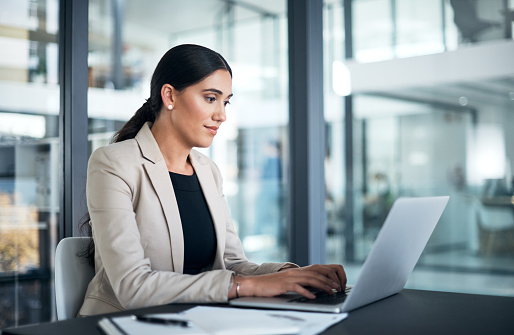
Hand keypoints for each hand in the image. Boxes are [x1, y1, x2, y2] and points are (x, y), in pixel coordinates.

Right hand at [230, 264, 345, 299]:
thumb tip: (316, 287)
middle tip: (338, 287)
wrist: (256, 284)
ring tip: (331, 291)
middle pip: (317, 272)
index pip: (319, 268)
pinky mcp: (284, 284)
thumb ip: (302, 282)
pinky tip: (312, 296)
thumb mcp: (290, 281)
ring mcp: (290, 277)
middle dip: (330, 279)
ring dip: (322, 285)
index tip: (337, 283)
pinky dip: (306, 292)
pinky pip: (297, 287)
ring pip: (310, 279)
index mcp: (298, 270)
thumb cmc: (273, 284)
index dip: (330, 274)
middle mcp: (296, 271)